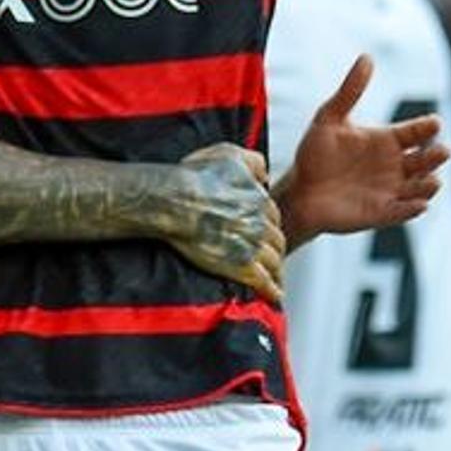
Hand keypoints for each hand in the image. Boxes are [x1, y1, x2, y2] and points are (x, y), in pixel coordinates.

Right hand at [159, 144, 289, 300]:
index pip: (272, 216)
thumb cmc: (194, 179)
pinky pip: (264, 282)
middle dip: (275, 248)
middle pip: (276, 240)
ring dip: (276, 270)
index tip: (266, 231)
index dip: (268, 225)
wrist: (174, 201)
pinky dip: (272, 290)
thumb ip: (252, 162)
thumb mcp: (228, 155)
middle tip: (272, 255)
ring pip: (274, 262)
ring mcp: (252, 246)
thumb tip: (264, 172)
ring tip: (275, 278)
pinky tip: (273, 295)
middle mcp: (260, 223)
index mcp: (257, 199)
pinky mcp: (241, 267)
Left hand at [276, 55, 450, 241]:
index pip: (416, 131)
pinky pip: (403, 212)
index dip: (426, 127)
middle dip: (436, 156)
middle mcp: (395, 165)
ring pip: (421, 187)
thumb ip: (350, 91)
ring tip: (432, 182)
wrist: (298, 190)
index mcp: (387, 140)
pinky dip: (413, 209)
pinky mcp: (382, 213)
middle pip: (425, 159)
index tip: (433, 123)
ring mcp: (391, 190)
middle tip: (442, 151)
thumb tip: (367, 57)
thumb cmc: (314, 153)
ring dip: (429, 185)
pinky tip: (418, 204)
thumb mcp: (329, 117)